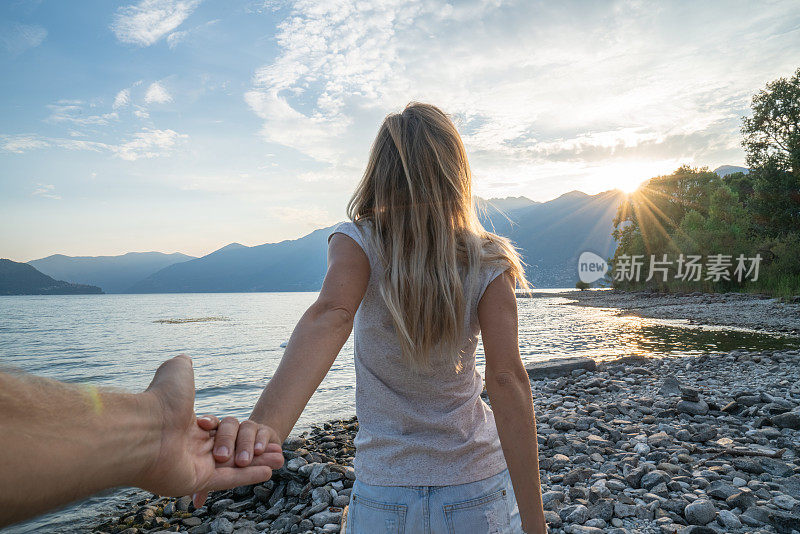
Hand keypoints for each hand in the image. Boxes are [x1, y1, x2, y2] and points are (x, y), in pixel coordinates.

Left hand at [135, 355, 284, 506]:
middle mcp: (190, 450)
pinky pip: (229, 479)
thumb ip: (184, 367)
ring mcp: (194, 468)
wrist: (147, 427)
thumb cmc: (161, 400)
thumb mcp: (177, 372)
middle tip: (275, 448)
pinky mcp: (198, 482)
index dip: (239, 433)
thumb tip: (185, 359)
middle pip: (231, 452)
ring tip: (281, 459)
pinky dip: (250, 476)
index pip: (219, 433)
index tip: (257, 432)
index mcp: (187, 429)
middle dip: (254, 451)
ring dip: (258, 463)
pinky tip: (271, 470)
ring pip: (234, 467)